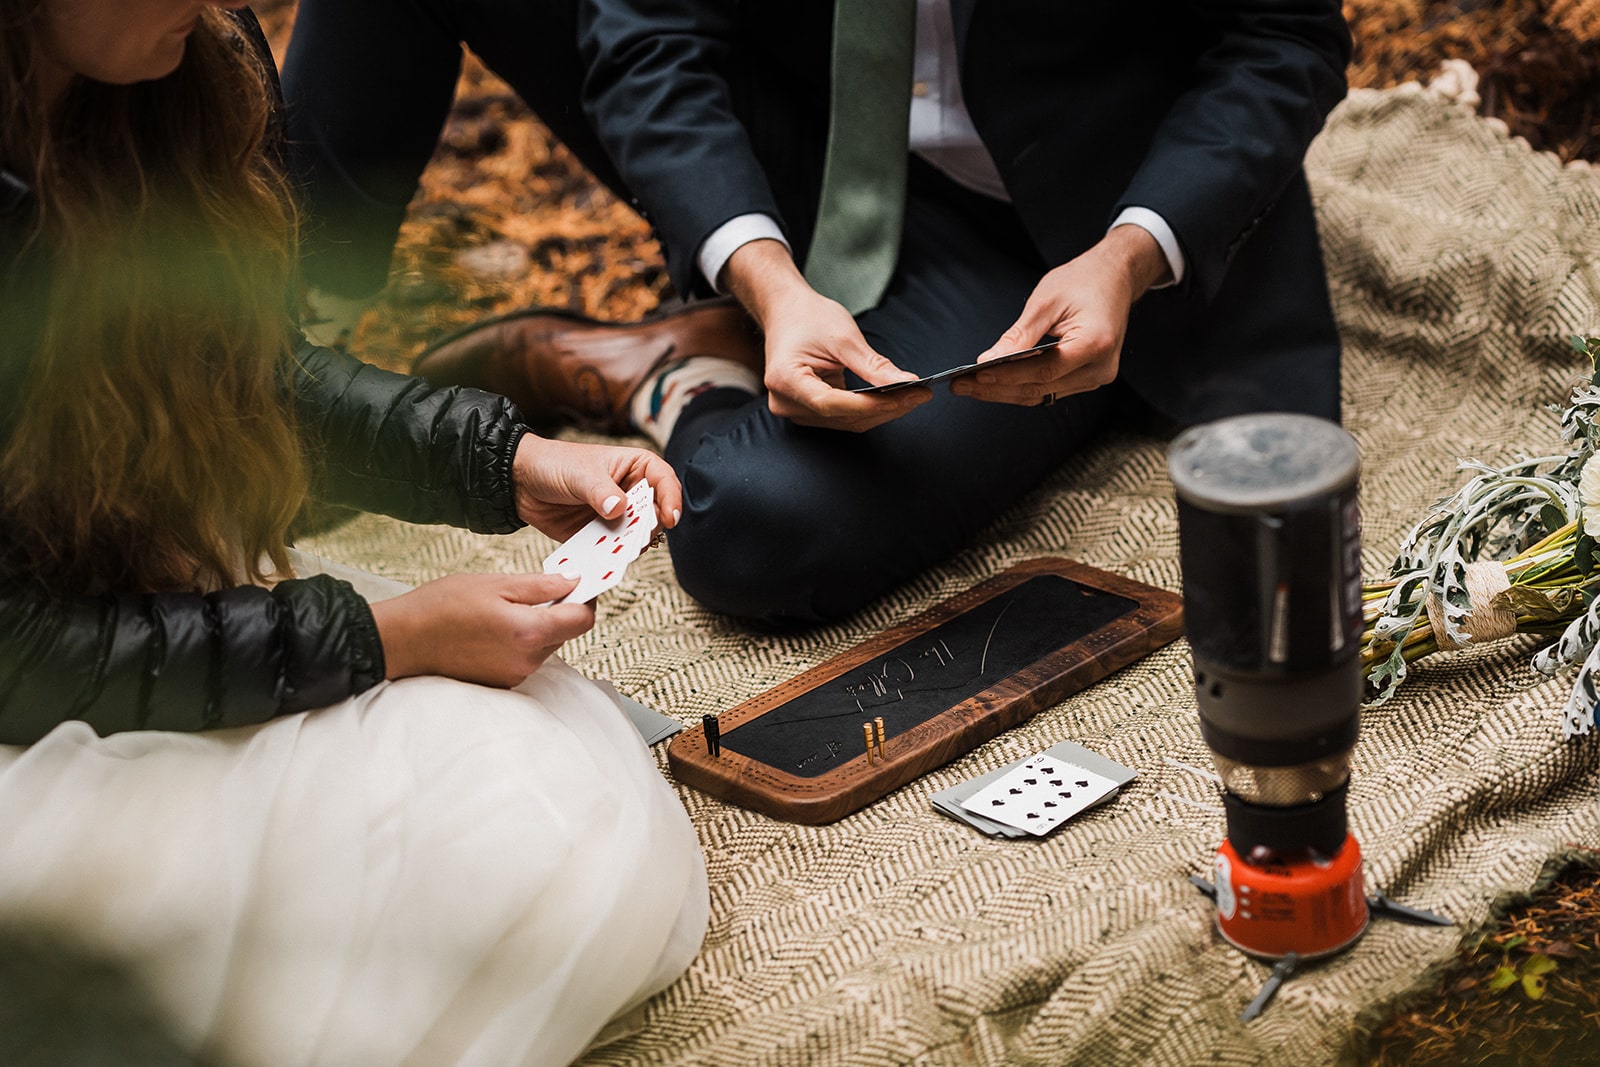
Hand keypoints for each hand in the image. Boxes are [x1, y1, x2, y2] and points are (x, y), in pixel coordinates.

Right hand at [370, 572, 594, 686]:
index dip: (586, 599)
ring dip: (537, 626)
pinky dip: (520, 641)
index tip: (579, 585)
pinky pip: (526, 658)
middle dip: (558, 611)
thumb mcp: (496, 583)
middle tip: (534, 590)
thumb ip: (542, 584)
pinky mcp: (501, 682)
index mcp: (530, 632)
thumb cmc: (442, 607)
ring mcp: (514, 675)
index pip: (583, 620)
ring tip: (504, 608)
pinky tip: (494, 628)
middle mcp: (527, 660)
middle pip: (565, 633)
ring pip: (546, 646)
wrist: (402, 639)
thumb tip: (574, 582)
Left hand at [512, 434, 682, 540]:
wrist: (520, 482)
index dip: (671, 498)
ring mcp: (617, 515)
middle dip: (652, 526)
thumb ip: (600, 491)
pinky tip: (607, 560)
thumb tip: (618, 509)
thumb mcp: (580, 473)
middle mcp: (630, 492)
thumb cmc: (554, 464)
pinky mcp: (601, 534)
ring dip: (634, 544)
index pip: (663, 480)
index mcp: (634, 467)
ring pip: (637, 534)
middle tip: (643, 536)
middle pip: (655, 512)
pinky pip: (614, 548)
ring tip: (625, 550)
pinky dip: (613, 556)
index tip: (670, 518)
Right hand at [723, 240, 930, 431]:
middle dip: (884, 408)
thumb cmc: (807, 317)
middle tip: (919, 395)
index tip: (906, 396)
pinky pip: (842, 418)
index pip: (833, 403)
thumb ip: (874, 365)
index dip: (872, 404)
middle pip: (843, 417)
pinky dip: (868, 410)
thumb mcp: (843, 336)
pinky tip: (891, 399)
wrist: (786, 312)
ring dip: (880, 412)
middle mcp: (785, 402)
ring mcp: (794, 410)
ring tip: (910, 396)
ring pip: (846, 422)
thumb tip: (906, 383)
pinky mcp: (806, 411)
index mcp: (786, 380)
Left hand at [952, 225, 1169, 406]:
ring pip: (1042, 394)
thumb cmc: (1084, 281)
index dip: (1007, 375)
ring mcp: (1096, 377)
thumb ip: (1020, 335)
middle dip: (996, 388)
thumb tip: (989, 360)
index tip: (975, 375)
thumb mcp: (1046, 301)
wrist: (1115, 278)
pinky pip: (1050, 389)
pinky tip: (994, 382)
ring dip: (1004, 391)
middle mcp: (1100, 368)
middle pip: (1040, 388)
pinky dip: (1021, 386)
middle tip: (960, 386)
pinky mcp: (1088, 378)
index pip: (1044, 370)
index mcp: (1095, 343)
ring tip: (969, 386)